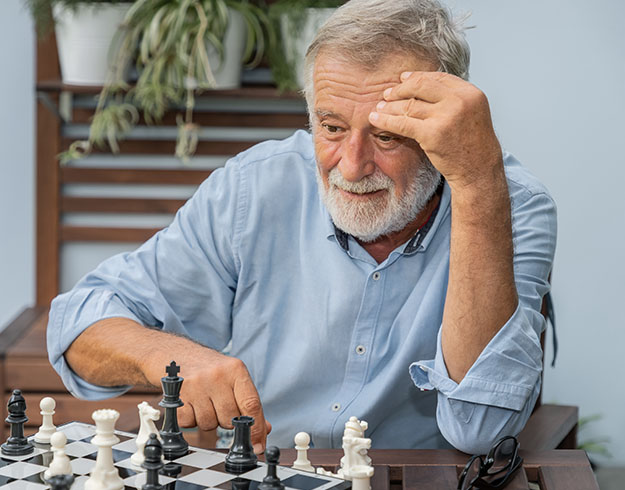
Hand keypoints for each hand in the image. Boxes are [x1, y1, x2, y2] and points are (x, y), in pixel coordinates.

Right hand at [146, 345, 271, 453]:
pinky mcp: (178, 395)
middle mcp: (217, 375)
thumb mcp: (236, 379)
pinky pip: (190, 424)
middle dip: (227, 420)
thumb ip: (250, 404)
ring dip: (209, 420)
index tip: (257, 446)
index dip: (256, 430)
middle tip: (221, 405)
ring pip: (210, 424)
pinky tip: (193, 404)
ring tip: (206, 402)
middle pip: (229, 420)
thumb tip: (264, 430)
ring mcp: (196, 385)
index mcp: (236, 370)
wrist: (182, 356)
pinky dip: (192, 420)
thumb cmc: (214, 371)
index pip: (251, 404)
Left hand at [369, 71, 503, 190]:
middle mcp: (459, 101)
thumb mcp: (470, 113)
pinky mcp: (432, 134)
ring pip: (409, 105)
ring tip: (378, 107)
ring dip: (390, 106)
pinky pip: (403, 122)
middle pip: (421, 86)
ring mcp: (446, 117)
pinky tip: (375, 118)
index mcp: (470, 93)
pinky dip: (385, 120)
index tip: (403, 79)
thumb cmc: (471, 144)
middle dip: (400, 89)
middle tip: (387, 94)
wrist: (477, 170)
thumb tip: (422, 83)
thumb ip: (452, 98)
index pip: (437, 77)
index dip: (417, 76)